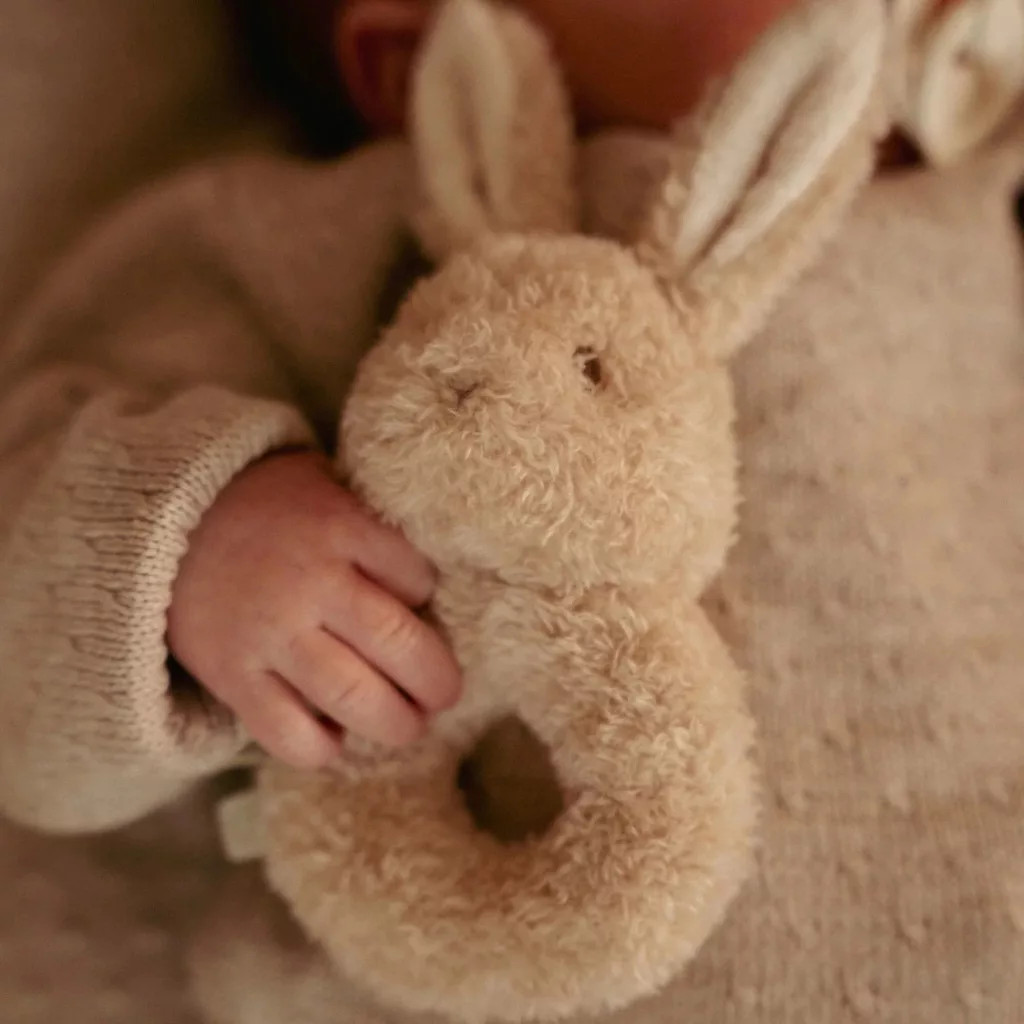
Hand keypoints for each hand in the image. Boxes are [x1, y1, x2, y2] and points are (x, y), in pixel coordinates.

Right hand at [167, 450, 459, 769]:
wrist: (161, 521)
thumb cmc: (264, 507)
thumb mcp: (323, 485)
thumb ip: (370, 523)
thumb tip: (427, 583)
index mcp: (340, 528)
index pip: (418, 579)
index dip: (429, 601)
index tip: (421, 609)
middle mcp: (311, 583)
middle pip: (400, 645)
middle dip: (436, 682)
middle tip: (444, 695)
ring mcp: (271, 634)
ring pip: (354, 696)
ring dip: (397, 723)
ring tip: (408, 726)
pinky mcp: (233, 676)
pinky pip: (289, 732)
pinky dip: (322, 748)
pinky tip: (336, 739)